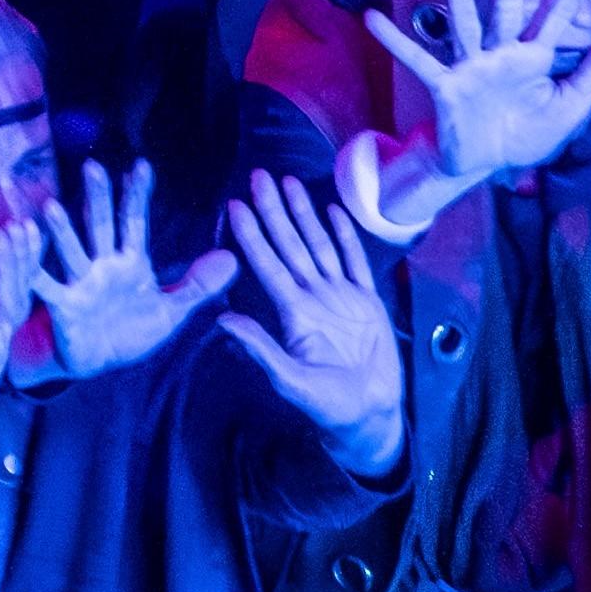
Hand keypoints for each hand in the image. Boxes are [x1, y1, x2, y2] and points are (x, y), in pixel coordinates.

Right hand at [0, 161, 237, 385]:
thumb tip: (233, 257)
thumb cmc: (130, 330)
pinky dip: (32, 271)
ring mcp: (80, 283)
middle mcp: (102, 265)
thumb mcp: (171, 310)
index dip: (137, 195)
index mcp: (130, 262)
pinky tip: (21, 254)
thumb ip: (197, 284)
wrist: (100, 362)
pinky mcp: (62, 307)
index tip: (141, 165)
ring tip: (50, 206)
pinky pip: (45, 286)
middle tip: (93, 167)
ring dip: (60, 231)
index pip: (135, 222)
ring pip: (69, 251)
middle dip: (97, 199)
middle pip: (100, 227)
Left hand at [221, 173, 406, 456]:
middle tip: (258, 175)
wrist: (370, 415)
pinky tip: (335, 211)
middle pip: (290, 244)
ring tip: (290, 182)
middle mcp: (313, 297)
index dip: (251, 235)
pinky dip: (346, 237)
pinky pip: (356, 262)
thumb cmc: (328, 406)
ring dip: (305, 214)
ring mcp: (341, 297)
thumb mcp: (291, 382)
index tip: (234, 205)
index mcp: (293, 313)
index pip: (267, 265)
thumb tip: (220, 322)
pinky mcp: (368, 303)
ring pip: (319, 245)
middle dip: (274, 210)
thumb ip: (260, 350)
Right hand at [364, 0, 590, 195]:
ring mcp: (471, 66)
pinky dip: (397, 41)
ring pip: (466, 22)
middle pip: (505, 6)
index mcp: (533, 57)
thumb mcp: (570, 106)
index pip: (553, 15)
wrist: (486, 164)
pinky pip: (419, 61)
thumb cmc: (526, 131)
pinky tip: (373, 18)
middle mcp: (501, 52)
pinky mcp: (446, 86)